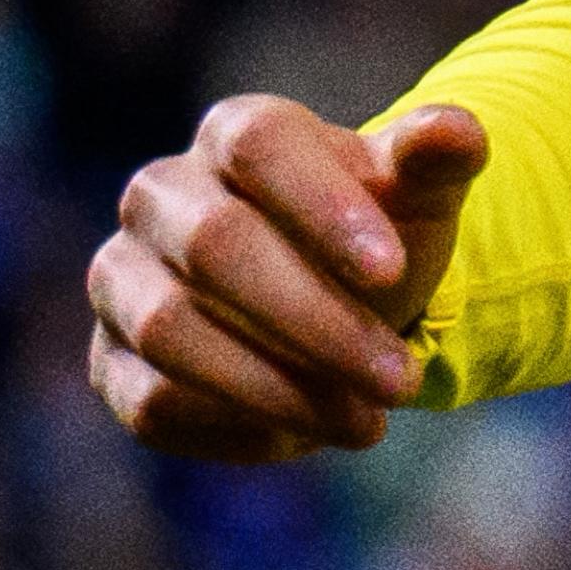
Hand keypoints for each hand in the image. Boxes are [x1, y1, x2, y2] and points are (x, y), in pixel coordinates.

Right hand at [86, 97, 489, 463]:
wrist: (338, 304)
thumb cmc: (375, 237)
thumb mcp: (418, 198)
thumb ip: (435, 159)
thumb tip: (459, 133)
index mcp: (235, 134)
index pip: (261, 147)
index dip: (323, 208)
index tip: (393, 272)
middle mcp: (160, 197)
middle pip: (216, 245)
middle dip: (317, 321)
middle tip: (400, 380)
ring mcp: (123, 279)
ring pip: (173, 331)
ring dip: (277, 387)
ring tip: (368, 422)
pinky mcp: (111, 361)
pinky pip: (153, 402)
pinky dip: (235, 427)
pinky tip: (303, 436)